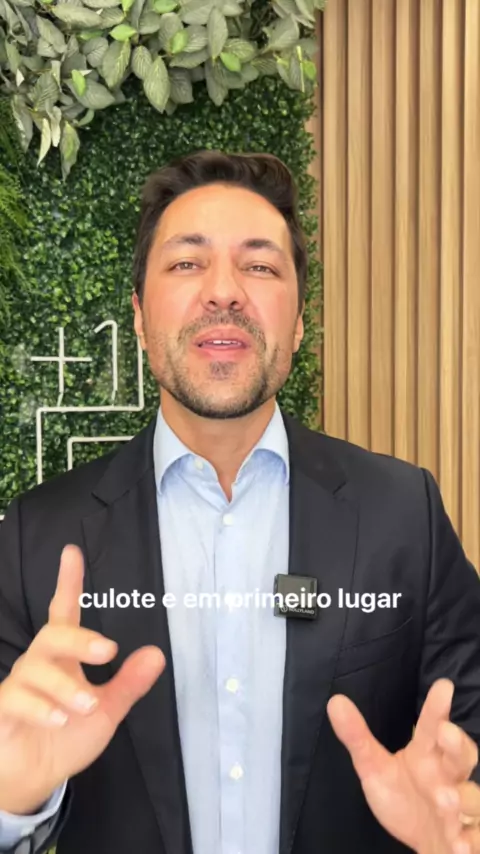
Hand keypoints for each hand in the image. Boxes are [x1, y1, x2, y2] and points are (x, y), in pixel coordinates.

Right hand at [0, 545, 164, 814]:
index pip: (65, 611)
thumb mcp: (106, 710)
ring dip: (65, 685)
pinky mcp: (4, 711)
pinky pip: (17, 699)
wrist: (34, 778)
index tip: (72, 552)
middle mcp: (40, 664)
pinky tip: (59, 719)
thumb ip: (128, 683)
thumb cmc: (67, 736)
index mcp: (64, 657)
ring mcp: (19, 686)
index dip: (68, 582)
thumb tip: (157, 654)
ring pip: (35, 668)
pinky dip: (40, 707)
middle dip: (80, 639)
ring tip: (88, 704)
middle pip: (53, 635)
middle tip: (108, 650)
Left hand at [327, 679, 479, 853]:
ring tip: (445, 799)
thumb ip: (357, 738)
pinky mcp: (466, 836)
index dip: (437, 708)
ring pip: (470, 796)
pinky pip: (475, 836)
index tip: (443, 685)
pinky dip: (471, 839)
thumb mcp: (375, 768)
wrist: (423, 840)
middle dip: (457, 744)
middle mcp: (447, 776)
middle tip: (446, 733)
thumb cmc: (403, 798)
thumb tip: (335, 701)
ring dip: (461, 797)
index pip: (432, 727)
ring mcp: (460, 807)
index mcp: (427, 755)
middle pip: (461, 755)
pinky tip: (460, 844)